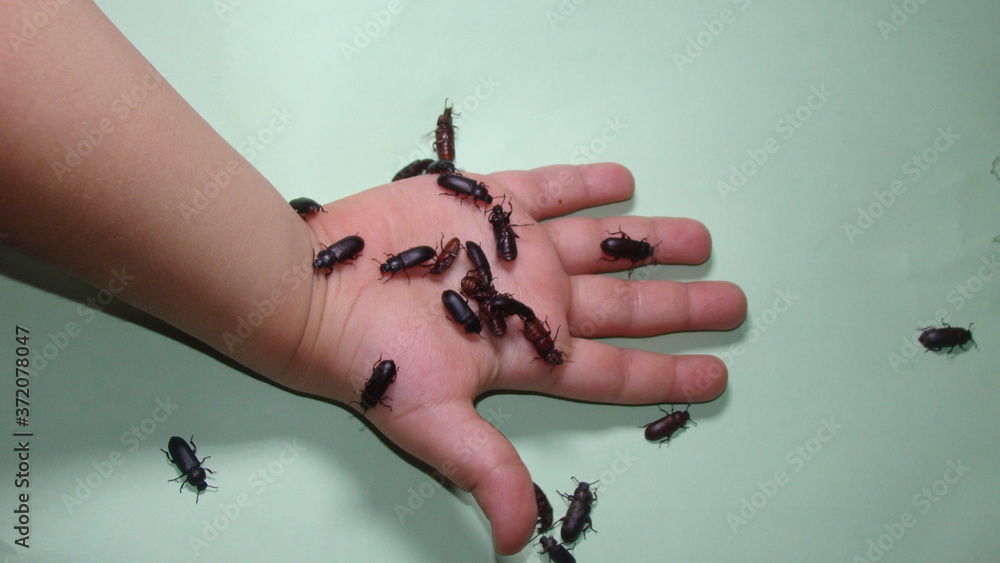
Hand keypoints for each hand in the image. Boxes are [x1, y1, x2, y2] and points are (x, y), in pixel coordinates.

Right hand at [276, 162, 745, 553]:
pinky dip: (585, 186)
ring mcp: (511, 250)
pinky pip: (547, 190)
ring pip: (599, 245)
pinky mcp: (483, 202)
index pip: (614, 370)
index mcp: (527, 354)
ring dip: (648, 241)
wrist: (312, 292)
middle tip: (733, 303)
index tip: (717, 375)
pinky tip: (623, 182)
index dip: (666, 373)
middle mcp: (529, 301)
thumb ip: (486, 471)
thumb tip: (513, 542)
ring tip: (697, 239)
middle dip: (678, 305)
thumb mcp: (430, 423)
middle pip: (622, 306)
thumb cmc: (369, 360)